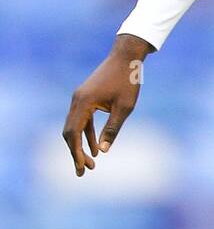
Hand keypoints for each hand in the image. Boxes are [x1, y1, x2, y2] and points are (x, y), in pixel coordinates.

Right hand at [62, 34, 153, 174]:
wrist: (126, 57)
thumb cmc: (128, 81)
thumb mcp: (124, 108)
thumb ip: (112, 129)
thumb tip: (103, 151)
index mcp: (84, 102)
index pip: (73, 133)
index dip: (75, 152)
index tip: (81, 167)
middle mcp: (77, 100)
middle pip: (70, 132)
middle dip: (76, 153)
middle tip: (85, 171)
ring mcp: (80, 98)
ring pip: (75, 127)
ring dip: (81, 145)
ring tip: (90, 164)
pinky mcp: (86, 98)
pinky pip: (83, 120)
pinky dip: (87, 134)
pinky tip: (95, 147)